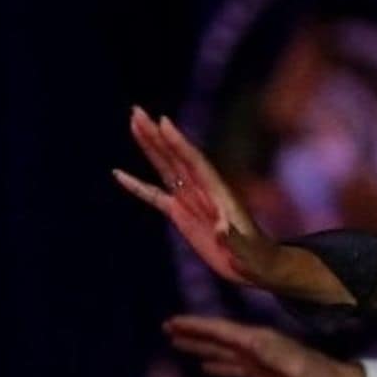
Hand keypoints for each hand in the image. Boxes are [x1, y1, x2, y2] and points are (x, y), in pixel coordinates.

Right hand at [114, 106, 282, 287]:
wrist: (258, 266)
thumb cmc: (258, 259)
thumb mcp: (248, 251)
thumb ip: (234, 239)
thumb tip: (220, 228)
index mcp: (219, 194)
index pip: (195, 162)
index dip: (179, 143)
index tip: (163, 122)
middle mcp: (203, 191)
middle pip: (175, 156)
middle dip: (156, 134)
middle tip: (136, 111)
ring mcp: (191, 200)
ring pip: (164, 167)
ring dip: (149, 146)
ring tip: (133, 123)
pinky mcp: (181, 214)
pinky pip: (154, 195)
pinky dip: (137, 185)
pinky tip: (118, 174)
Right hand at [164, 314, 367, 376]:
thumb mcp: (295, 366)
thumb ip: (272, 353)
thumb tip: (247, 340)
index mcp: (261, 340)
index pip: (223, 330)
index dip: (198, 326)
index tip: (174, 322)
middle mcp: (257, 346)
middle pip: (218, 336)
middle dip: (193, 331)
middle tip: (166, 326)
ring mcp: (258, 360)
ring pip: (222, 350)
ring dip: (200, 345)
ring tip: (176, 342)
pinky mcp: (262, 374)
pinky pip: (233, 367)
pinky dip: (217, 364)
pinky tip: (204, 366)